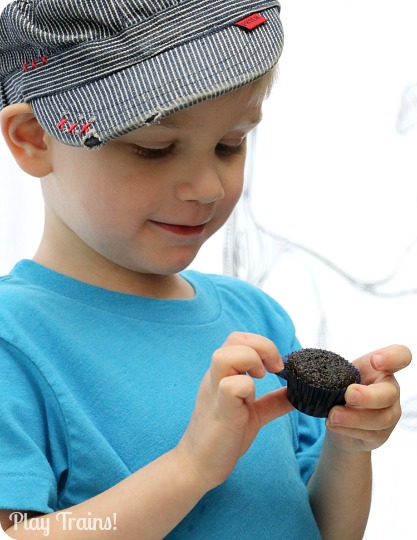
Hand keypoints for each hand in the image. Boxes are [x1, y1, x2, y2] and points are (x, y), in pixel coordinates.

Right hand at [176, 332, 293, 491]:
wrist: (198, 465)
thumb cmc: (223, 436)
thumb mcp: (254, 413)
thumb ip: (273, 401)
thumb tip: (297, 393)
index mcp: (224, 373)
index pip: (239, 339)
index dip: (262, 345)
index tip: (277, 367)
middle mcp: (216, 377)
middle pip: (235, 339)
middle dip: (262, 347)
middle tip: (274, 370)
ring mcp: (215, 392)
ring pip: (225, 356)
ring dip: (250, 362)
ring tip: (261, 379)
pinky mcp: (220, 411)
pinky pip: (229, 387)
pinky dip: (245, 387)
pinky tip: (251, 402)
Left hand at [325, 344, 411, 452]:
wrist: (338, 419)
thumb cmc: (340, 387)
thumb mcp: (337, 372)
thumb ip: (330, 368)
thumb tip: (300, 365)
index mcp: (382, 368)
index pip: (401, 355)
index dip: (393, 357)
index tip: (375, 361)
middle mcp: (390, 389)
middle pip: (390, 393)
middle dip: (368, 396)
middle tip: (348, 394)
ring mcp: (389, 413)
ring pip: (381, 418)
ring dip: (354, 417)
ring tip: (333, 415)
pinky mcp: (380, 434)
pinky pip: (369, 434)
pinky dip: (349, 429)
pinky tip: (334, 424)